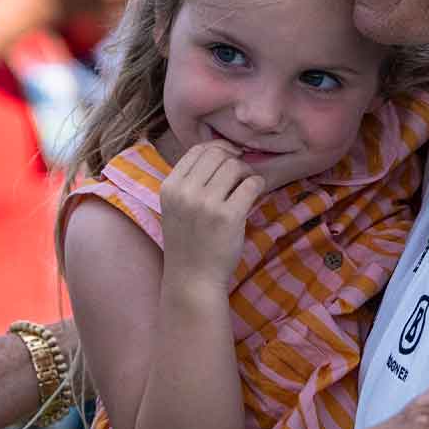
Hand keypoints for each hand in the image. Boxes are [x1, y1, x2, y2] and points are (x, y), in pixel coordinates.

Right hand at [159, 141, 265, 288]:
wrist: (193, 280)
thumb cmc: (188, 242)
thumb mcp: (176, 208)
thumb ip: (190, 182)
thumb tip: (220, 152)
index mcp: (170, 187)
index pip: (197, 150)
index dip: (218, 148)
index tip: (230, 156)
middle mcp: (185, 192)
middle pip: (217, 154)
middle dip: (234, 159)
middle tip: (242, 172)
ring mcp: (206, 204)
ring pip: (235, 166)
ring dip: (247, 172)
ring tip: (248, 185)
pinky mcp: (228, 216)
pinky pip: (251, 184)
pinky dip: (258, 184)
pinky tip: (256, 192)